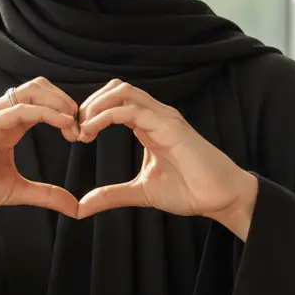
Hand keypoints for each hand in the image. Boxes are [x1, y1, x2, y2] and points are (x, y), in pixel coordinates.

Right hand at [0, 77, 80, 232]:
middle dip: (67, 101)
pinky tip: (63, 125)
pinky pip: (20, 109)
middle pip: (42, 87)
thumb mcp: (16, 190)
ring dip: (60, 103)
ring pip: (33, 91)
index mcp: (10, 123)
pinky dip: (46, 113)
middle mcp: (2, 113)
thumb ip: (46, 194)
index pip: (45, 101)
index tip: (84, 135)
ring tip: (75, 125)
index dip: (68, 113)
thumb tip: (76, 207)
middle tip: (83, 127)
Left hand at [74, 80, 257, 234]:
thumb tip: (81, 207)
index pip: (115, 101)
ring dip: (95, 106)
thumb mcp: (141, 192)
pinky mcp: (170, 125)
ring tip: (81, 129)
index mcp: (149, 124)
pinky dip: (105, 116)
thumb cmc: (189, 191)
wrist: (220, 198)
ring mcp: (164, 117)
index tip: (76, 135)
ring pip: (122, 91)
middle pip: (116, 88)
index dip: (91, 112)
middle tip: (74, 129)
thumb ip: (111, 195)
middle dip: (89, 103)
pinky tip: (91, 131)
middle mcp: (156, 115)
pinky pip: (131, 109)